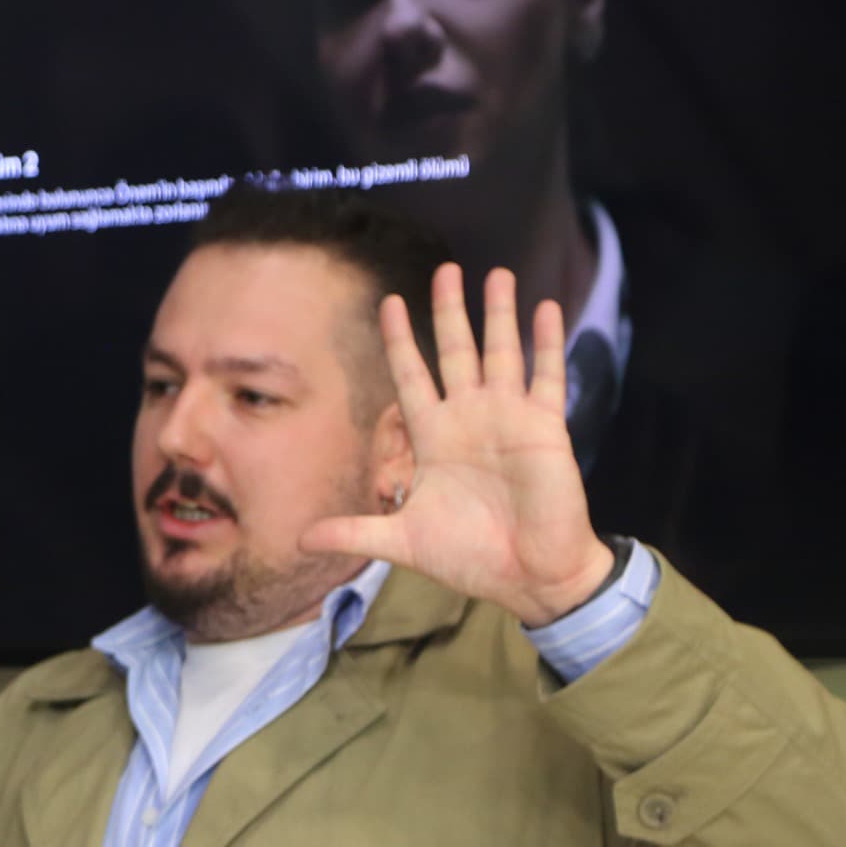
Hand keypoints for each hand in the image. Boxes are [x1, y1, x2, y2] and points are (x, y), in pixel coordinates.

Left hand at [301, 265, 613, 626]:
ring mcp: (508, 420)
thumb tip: (298, 541)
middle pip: (455, 352)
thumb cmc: (469, 558)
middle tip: (445, 269)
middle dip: (449, 312)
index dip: (399, 341)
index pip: (411, 377)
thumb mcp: (401, 542)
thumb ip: (353, 533)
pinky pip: (546, 376)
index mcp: (434, 439)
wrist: (526, 577)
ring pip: (501, 353)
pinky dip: (547, 343)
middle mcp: (469, 420)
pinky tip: (546, 307)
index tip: (387, 303)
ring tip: (495, 272)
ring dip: (499, 314)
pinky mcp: (544, 428)